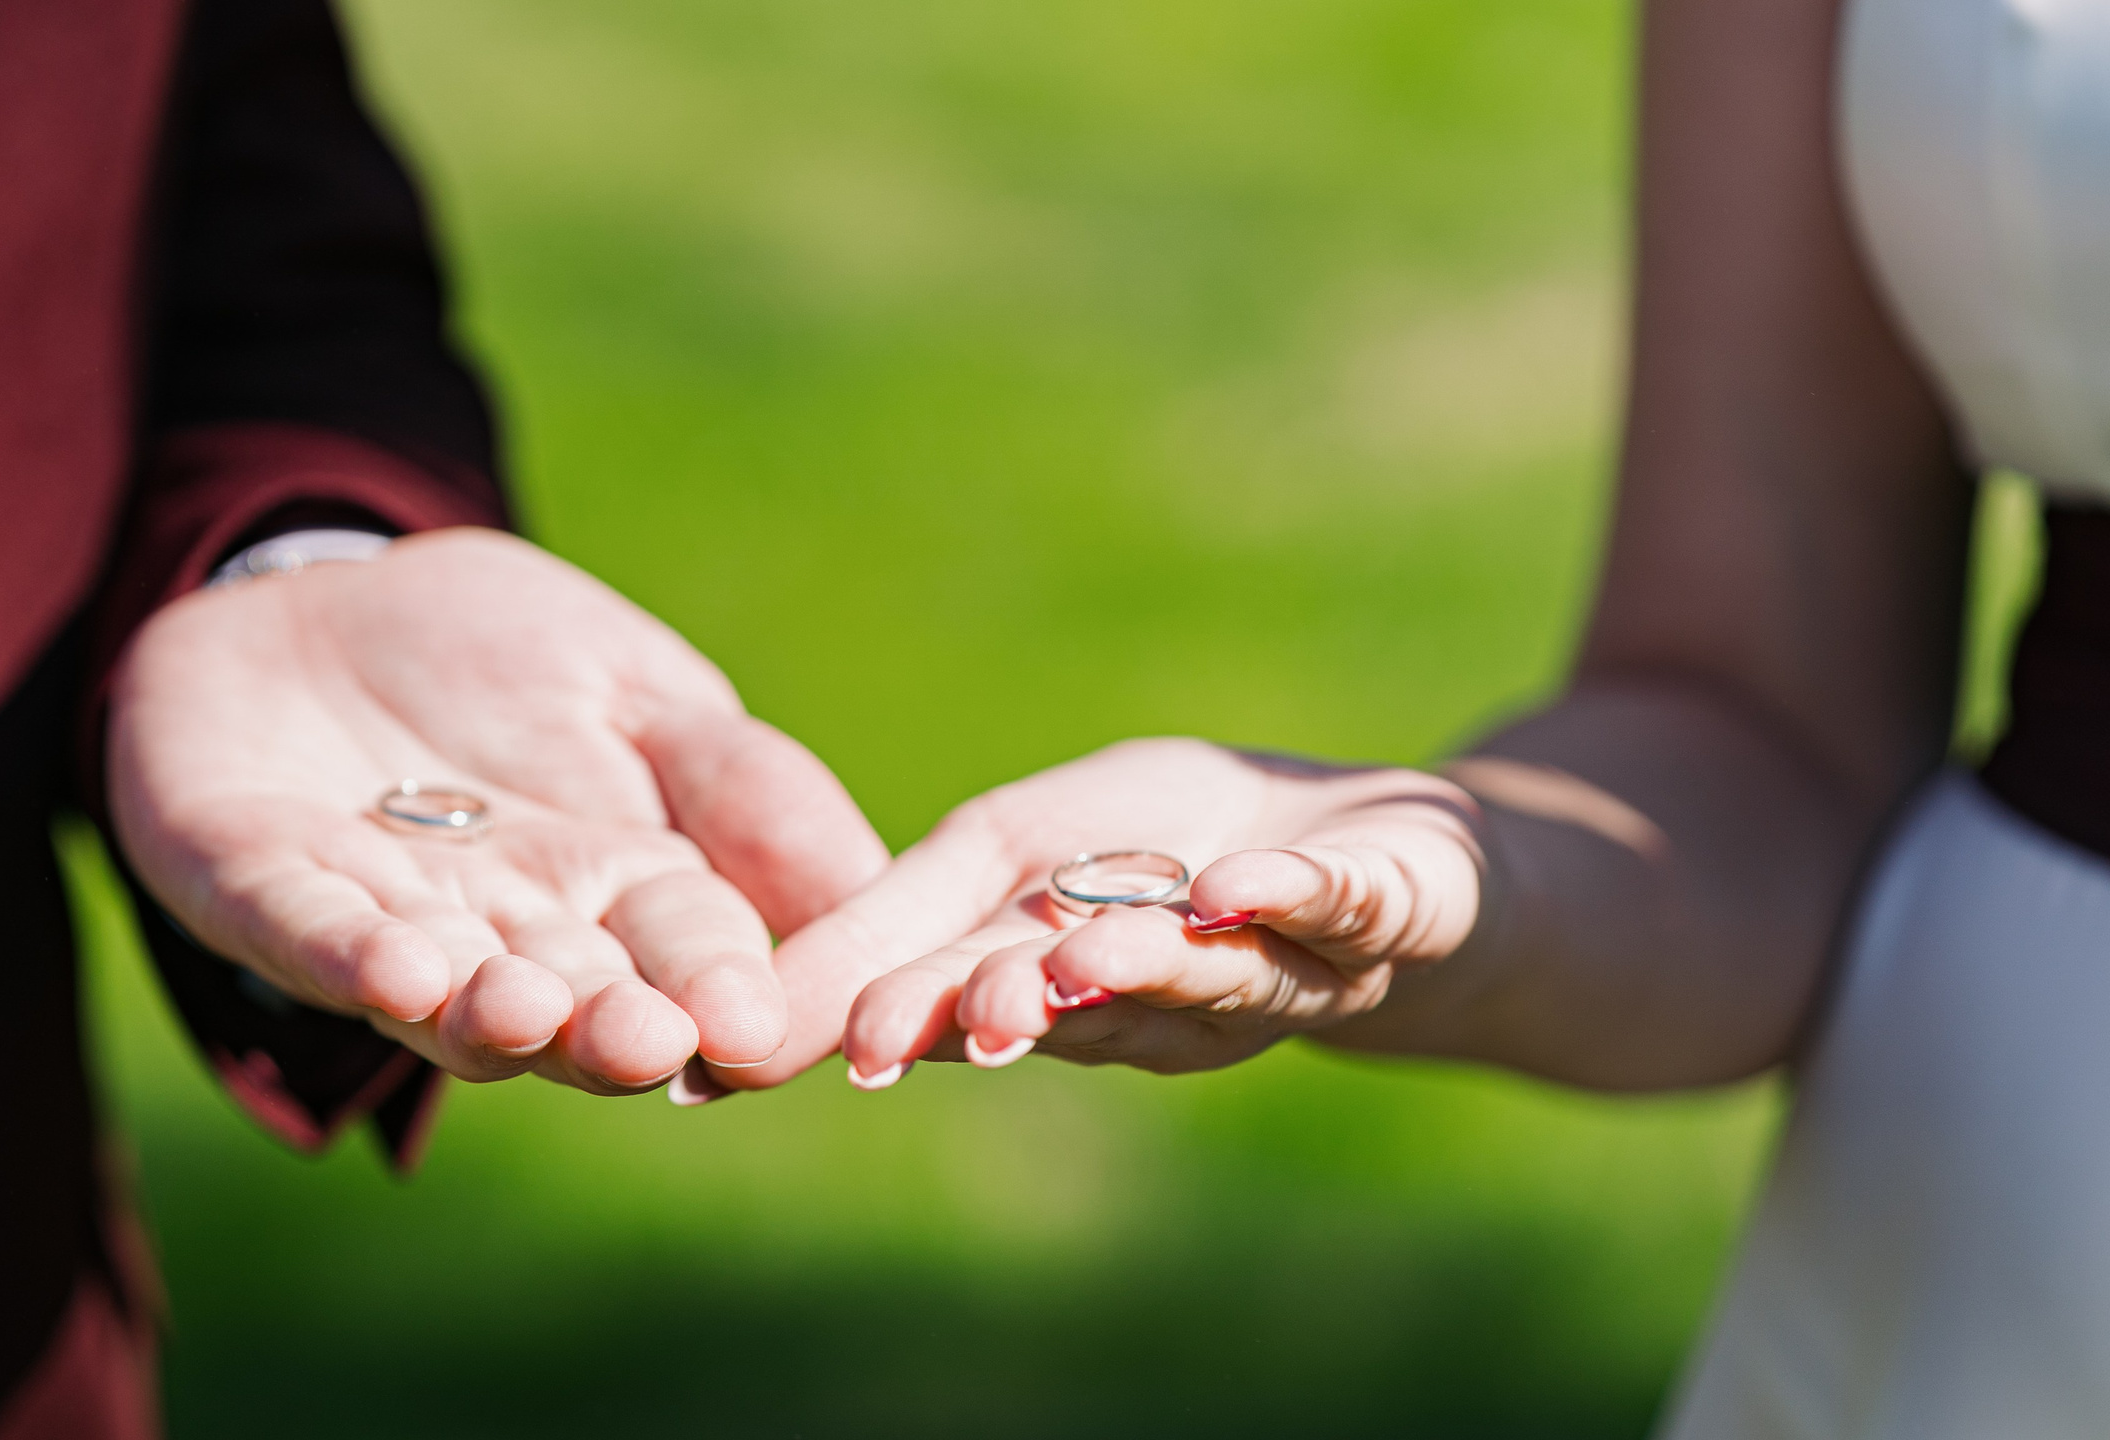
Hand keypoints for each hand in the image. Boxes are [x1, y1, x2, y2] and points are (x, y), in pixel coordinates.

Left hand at [106, 527, 886, 1094]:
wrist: (315, 600)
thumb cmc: (501, 653)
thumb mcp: (648, 691)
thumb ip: (748, 786)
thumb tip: (871, 888)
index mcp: (622, 893)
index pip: (692, 956)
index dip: (722, 992)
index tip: (760, 1027)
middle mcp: (512, 936)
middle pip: (575, 1001)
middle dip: (611, 1028)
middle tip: (657, 1045)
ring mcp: (387, 923)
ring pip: (446, 993)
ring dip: (488, 1012)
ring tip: (531, 1009)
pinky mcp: (257, 889)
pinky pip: (303, 929)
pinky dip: (346, 951)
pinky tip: (398, 961)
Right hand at [809, 738, 1484, 1085]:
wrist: (1380, 852)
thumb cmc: (1170, 850)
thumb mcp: (1012, 857)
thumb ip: (896, 922)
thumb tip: (740, 1001)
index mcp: (1069, 987)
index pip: (974, 999)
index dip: (908, 1021)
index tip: (835, 1047)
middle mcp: (1173, 1004)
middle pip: (1092, 1011)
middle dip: (1026, 1007)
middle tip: (966, 1018)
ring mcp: (1287, 963)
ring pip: (1212, 980)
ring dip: (1145, 968)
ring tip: (1080, 958)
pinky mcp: (1387, 908)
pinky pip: (1344, 904)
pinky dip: (1291, 894)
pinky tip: (1238, 885)